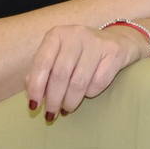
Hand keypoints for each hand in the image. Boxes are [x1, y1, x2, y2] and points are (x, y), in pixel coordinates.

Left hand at [25, 23, 145, 120]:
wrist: (117, 41)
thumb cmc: (79, 53)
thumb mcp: (57, 56)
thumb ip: (42, 71)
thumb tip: (32, 92)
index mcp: (57, 34)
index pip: (42, 62)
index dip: (36, 87)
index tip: (34, 106)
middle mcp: (76, 34)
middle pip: (60, 74)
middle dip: (53, 99)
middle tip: (51, 114)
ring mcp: (96, 42)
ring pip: (79, 82)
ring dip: (70, 101)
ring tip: (66, 109)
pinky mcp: (113, 52)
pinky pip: (98, 82)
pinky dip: (89, 94)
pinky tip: (86, 94)